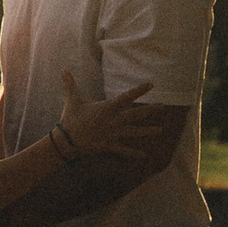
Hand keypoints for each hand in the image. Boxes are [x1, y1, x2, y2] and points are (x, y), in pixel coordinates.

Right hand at [54, 69, 185, 167]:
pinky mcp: (110, 145)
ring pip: (134, 132)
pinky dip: (134, 153)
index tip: (151, 84)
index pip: (127, 96)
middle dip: (150, 111)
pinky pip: (124, 150)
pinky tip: (144, 156)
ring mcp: (113, 134)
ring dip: (148, 131)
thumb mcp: (72, 99)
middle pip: (136, 115)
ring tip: (160, 130)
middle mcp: (114, 120)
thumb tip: (64, 70)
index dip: (140, 90)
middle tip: (163, 107)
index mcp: (107, 107)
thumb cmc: (70, 118)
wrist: (66, 140)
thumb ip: (70, 84)